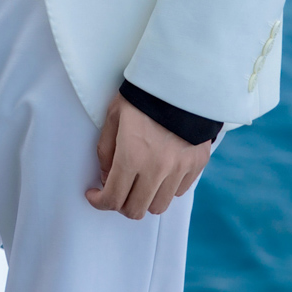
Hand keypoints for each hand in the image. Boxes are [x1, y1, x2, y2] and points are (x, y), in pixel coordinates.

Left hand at [86, 93, 210, 218]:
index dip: (99, 202)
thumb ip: (106, 152)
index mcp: (132, 156)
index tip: (95, 195)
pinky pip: (178, 192)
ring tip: (139, 181)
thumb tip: (106, 178)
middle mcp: (157, 168)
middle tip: (116, 190)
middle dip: (120, 204)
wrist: (180, 81)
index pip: (113, 198)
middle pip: (136, 210)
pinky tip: (159, 172)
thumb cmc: (142, 97)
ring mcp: (180, 169)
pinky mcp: (197, 165)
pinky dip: (165, 188)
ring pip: (159, 206)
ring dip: (144, 199)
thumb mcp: (113, 118)